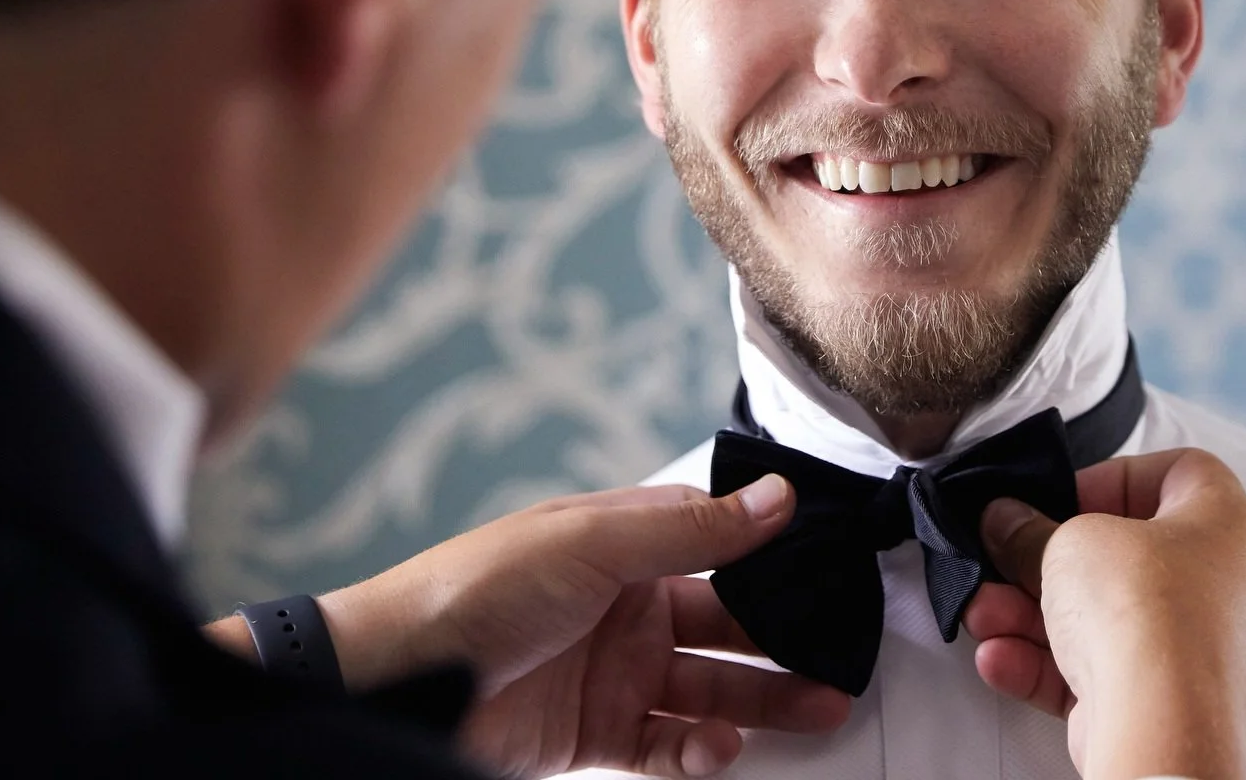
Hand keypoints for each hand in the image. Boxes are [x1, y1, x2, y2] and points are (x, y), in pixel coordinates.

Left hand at [312, 477, 850, 777]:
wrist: (400, 679)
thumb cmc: (479, 590)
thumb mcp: (592, 542)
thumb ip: (692, 528)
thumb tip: (777, 496)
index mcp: (622, 544)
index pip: (716, 543)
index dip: (773, 557)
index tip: (835, 570)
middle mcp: (623, 605)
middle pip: (724, 624)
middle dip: (784, 643)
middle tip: (844, 660)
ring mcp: (610, 672)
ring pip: (707, 688)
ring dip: (761, 703)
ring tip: (820, 711)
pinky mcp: (593, 734)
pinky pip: (664, 744)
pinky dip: (699, 750)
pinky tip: (722, 748)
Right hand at [965, 447, 1245, 779]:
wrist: (1161, 722)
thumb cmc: (1147, 614)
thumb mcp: (1068, 542)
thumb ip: (1030, 530)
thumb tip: (1007, 523)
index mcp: (1226, 523)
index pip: (1177, 474)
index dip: (1112, 478)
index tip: (1061, 498)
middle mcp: (1223, 585)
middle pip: (1124, 555)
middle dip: (1048, 561)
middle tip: (1009, 556)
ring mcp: (1197, 647)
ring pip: (1104, 618)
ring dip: (1034, 614)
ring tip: (987, 612)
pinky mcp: (1165, 699)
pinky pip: (1100, 669)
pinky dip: (1047, 663)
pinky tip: (1002, 657)